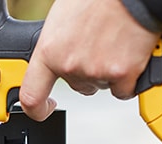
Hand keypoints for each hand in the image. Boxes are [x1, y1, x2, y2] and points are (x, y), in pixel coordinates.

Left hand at [19, 0, 161, 120]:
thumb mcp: (64, 16)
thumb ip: (57, 43)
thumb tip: (57, 52)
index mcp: (50, 50)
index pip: (31, 95)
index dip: (37, 109)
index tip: (46, 107)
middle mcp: (70, 65)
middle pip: (77, 86)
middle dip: (87, 72)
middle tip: (98, 45)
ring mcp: (96, 72)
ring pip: (100, 85)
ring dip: (107, 71)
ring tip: (114, 41)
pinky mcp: (122, 75)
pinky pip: (123, 91)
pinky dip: (128, 79)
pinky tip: (129, 55)